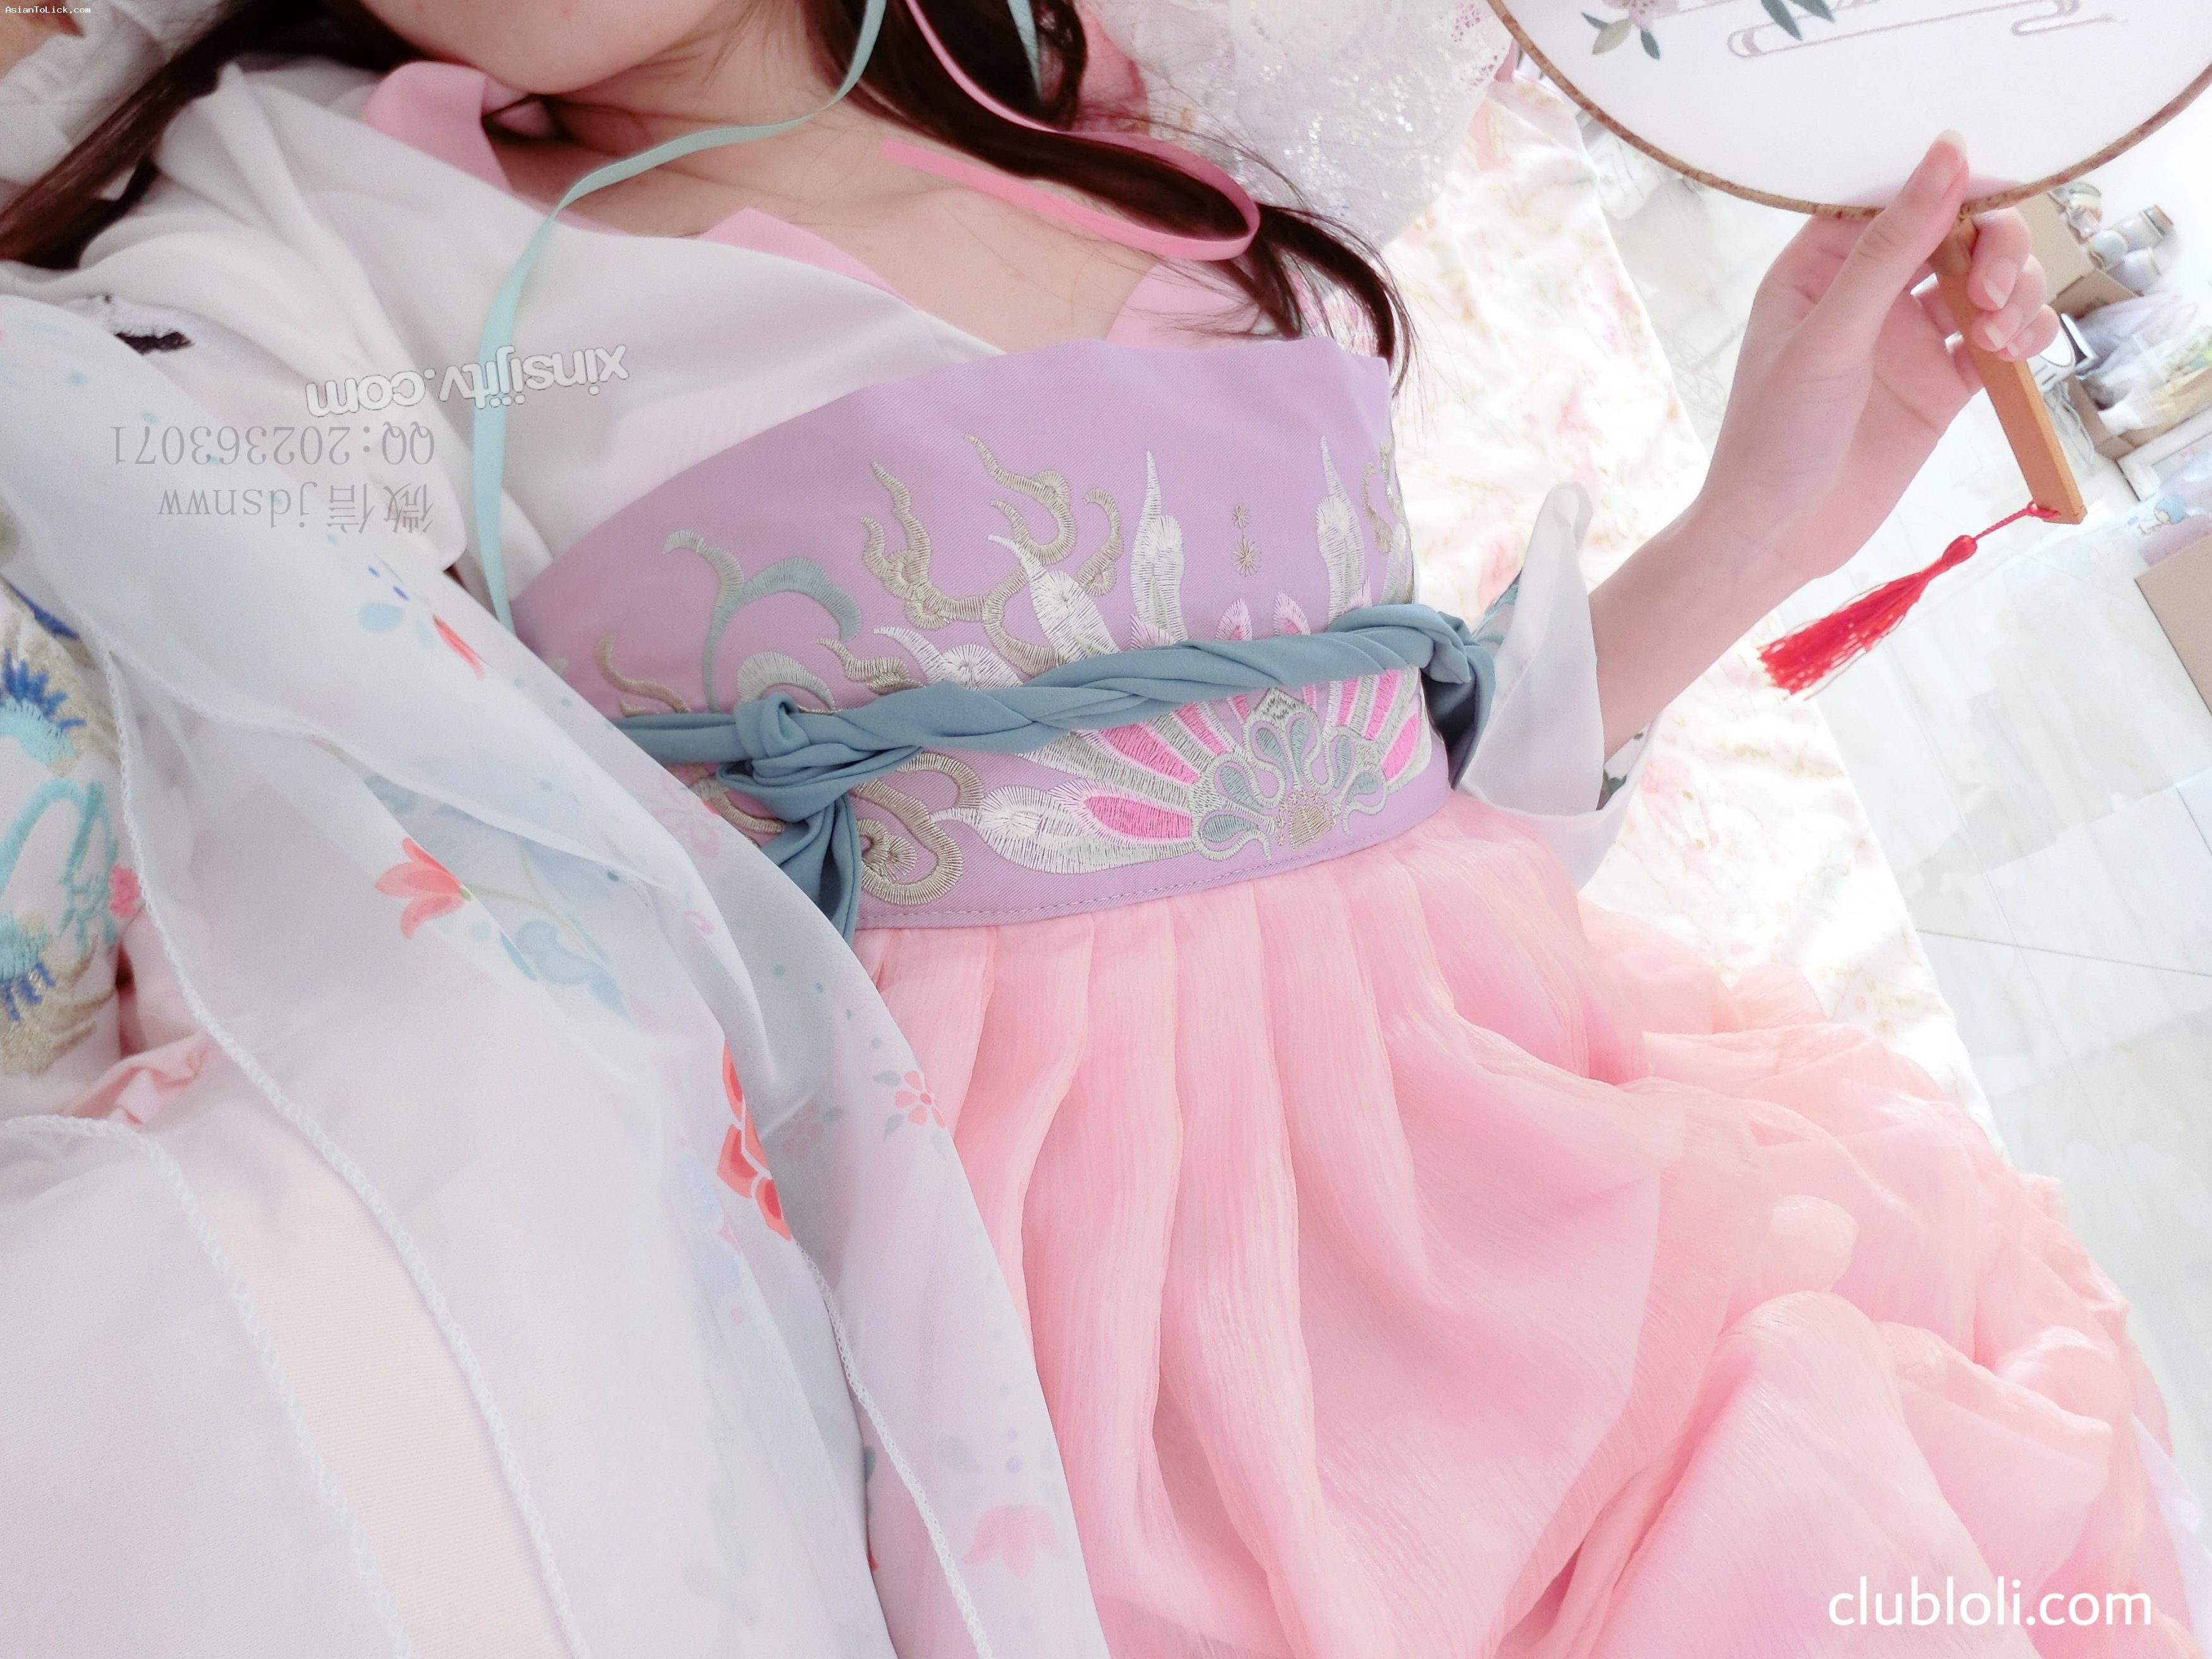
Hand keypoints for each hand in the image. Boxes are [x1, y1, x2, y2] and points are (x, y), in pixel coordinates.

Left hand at [1587, 135, 2061, 751]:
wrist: (1777, 538)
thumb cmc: (1774, 436)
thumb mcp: (1830, 336)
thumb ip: (1890, 248)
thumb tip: (1947, 153)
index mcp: (1821, 264)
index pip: (1898, 192)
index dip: (1954, 184)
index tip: (1997, 195)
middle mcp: (1869, 290)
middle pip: (1958, 228)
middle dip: (1994, 245)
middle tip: (1996, 292)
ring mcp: (1909, 334)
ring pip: (1990, 278)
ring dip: (2016, 291)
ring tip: (2000, 337)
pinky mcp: (1943, 380)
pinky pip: (2003, 335)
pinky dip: (2025, 333)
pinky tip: (2017, 353)